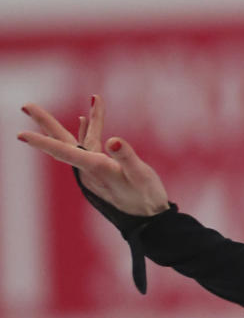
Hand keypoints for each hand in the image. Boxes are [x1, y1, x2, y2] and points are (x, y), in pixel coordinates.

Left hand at [18, 96, 170, 216]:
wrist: (148, 218)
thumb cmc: (145, 197)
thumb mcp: (140, 176)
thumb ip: (127, 157)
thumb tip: (113, 140)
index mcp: (96, 168)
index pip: (63, 151)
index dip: (42, 142)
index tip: (20, 134)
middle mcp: (89, 168)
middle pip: (62, 141)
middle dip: (44, 122)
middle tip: (25, 105)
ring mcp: (94, 168)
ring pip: (80, 139)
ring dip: (82, 118)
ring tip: (86, 99)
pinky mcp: (102, 168)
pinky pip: (91, 144)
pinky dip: (88, 130)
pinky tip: (83, 120)